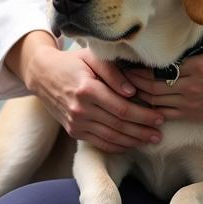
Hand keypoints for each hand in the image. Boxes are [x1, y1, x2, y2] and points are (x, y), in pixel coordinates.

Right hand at [21, 40, 165, 152]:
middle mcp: (80, 109)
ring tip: (149, 141)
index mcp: (87, 89)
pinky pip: (98, 142)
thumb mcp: (92, 57)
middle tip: (159, 134)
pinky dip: (116, 146)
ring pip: (110, 137)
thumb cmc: (72, 62)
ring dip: (132, 141)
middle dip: (142, 131)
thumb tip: (132, 92)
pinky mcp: (73, 130)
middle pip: (119, 125)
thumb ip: (113, 72)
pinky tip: (130, 144)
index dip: (143, 115)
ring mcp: (76, 122)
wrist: (43, 74)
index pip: (122, 108)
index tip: (159, 117)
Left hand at [126, 9, 202, 122]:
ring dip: (138, 93)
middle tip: (118, 71)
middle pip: (152, 83)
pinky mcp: (191, 114)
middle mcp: (190, 85)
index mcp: (198, 65)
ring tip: (123, 86)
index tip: (131, 56)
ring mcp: (189, 102)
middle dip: (133, 79)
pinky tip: (139, 104)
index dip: (144, 63)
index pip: (162, 65)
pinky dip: (150, 110)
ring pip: (154, 99)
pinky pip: (164, 113)